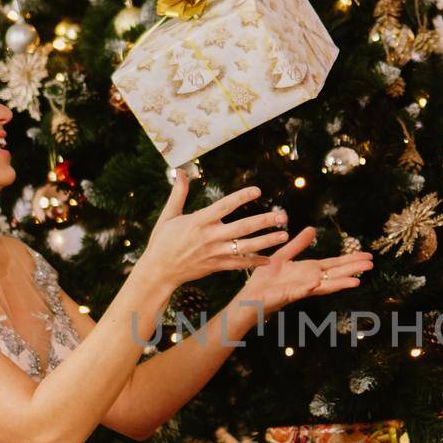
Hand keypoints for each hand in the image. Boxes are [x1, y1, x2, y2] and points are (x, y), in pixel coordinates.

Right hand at [137, 172, 289, 287]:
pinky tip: (270, 258)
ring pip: (245, 247)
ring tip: (284, 235)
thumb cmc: (162, 241)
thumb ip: (178, 193)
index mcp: (199, 221)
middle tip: (282, 216)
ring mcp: (214, 253)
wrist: (159, 271)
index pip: (224, 206)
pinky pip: (239, 264)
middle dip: (263, 221)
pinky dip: (254, 262)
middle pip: (242, 228)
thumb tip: (179, 171)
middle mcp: (209, 237)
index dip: (241, 197)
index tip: (258, 190)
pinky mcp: (216, 266)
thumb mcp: (168, 215)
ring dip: (266, 241)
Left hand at [237, 227, 373, 313]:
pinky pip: (301, 291)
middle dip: (352, 269)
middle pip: (335, 273)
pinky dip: (310, 287)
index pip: (334, 264)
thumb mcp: (283, 255)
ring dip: (340, 283)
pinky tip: (318, 283)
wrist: (250, 295)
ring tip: (357, 280)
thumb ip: (298, 245)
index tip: (367, 255)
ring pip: (325, 285)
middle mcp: (309, 280)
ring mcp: (301, 288)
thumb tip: (312, 229)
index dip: (350, 259)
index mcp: (308, 270)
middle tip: (371, 265)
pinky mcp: (288, 295)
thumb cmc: (265, 279)